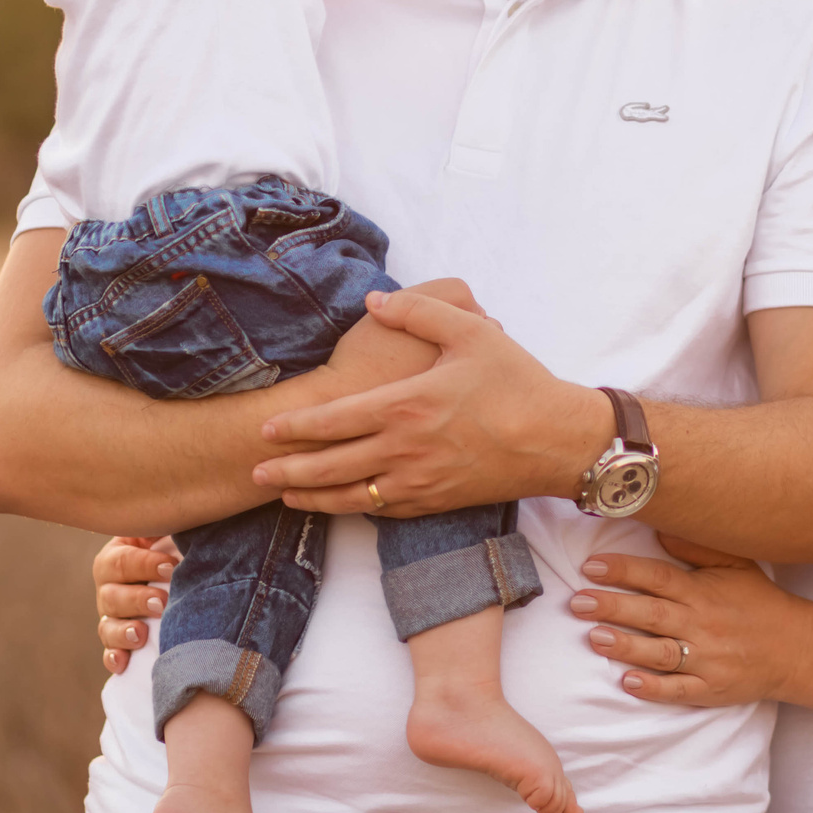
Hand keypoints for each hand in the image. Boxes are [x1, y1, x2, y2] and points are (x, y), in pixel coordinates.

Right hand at [94, 535, 178, 675]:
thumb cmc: (175, 547)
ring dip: (122, 632)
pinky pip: (110, 652)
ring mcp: (111, 616)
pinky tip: (122, 663)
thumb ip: (170, 524)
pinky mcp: (119, 641)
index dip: (145, 564)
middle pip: (111, 595)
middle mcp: (109, 587)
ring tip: (140, 635)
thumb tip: (183, 511)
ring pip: (107, 626)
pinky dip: (114, 658)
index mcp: (117, 556)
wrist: (180, 575)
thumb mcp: (169, 530)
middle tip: (162, 602)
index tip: (173, 566)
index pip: (123, 560)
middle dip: (137, 599)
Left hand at [253, 286, 613, 517]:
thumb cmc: (517, 382)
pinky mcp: (438, 502)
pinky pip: (384, 511)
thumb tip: (375, 301)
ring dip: (313, 499)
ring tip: (284, 497)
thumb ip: (419, 311)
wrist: (557, 441)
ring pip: (352, 497)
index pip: (334, 422)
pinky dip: (356, 510)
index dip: (295, 428)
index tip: (265, 430)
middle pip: (331, 468)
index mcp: (406, 406)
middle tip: (255, 472)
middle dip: (288, 472)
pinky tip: (342, 506)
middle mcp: (405, 450)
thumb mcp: (471, 332)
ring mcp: (420, 482)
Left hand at [567, 535, 805, 706]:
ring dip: (625, 646)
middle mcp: (702, 624)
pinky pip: (678, 690)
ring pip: (660, 653)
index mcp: (703, 592)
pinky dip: (653, 688)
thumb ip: (696, 547)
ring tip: (593, 638)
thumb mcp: (736, 565)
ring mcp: (707, 659)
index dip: (624, 571)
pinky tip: (626, 682)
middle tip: (577, 602)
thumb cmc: (758, 602)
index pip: (658, 577)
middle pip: (652, 614)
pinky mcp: (711, 689)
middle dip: (613, 607)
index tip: (591, 566)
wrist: (796, 648)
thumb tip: (658, 528)